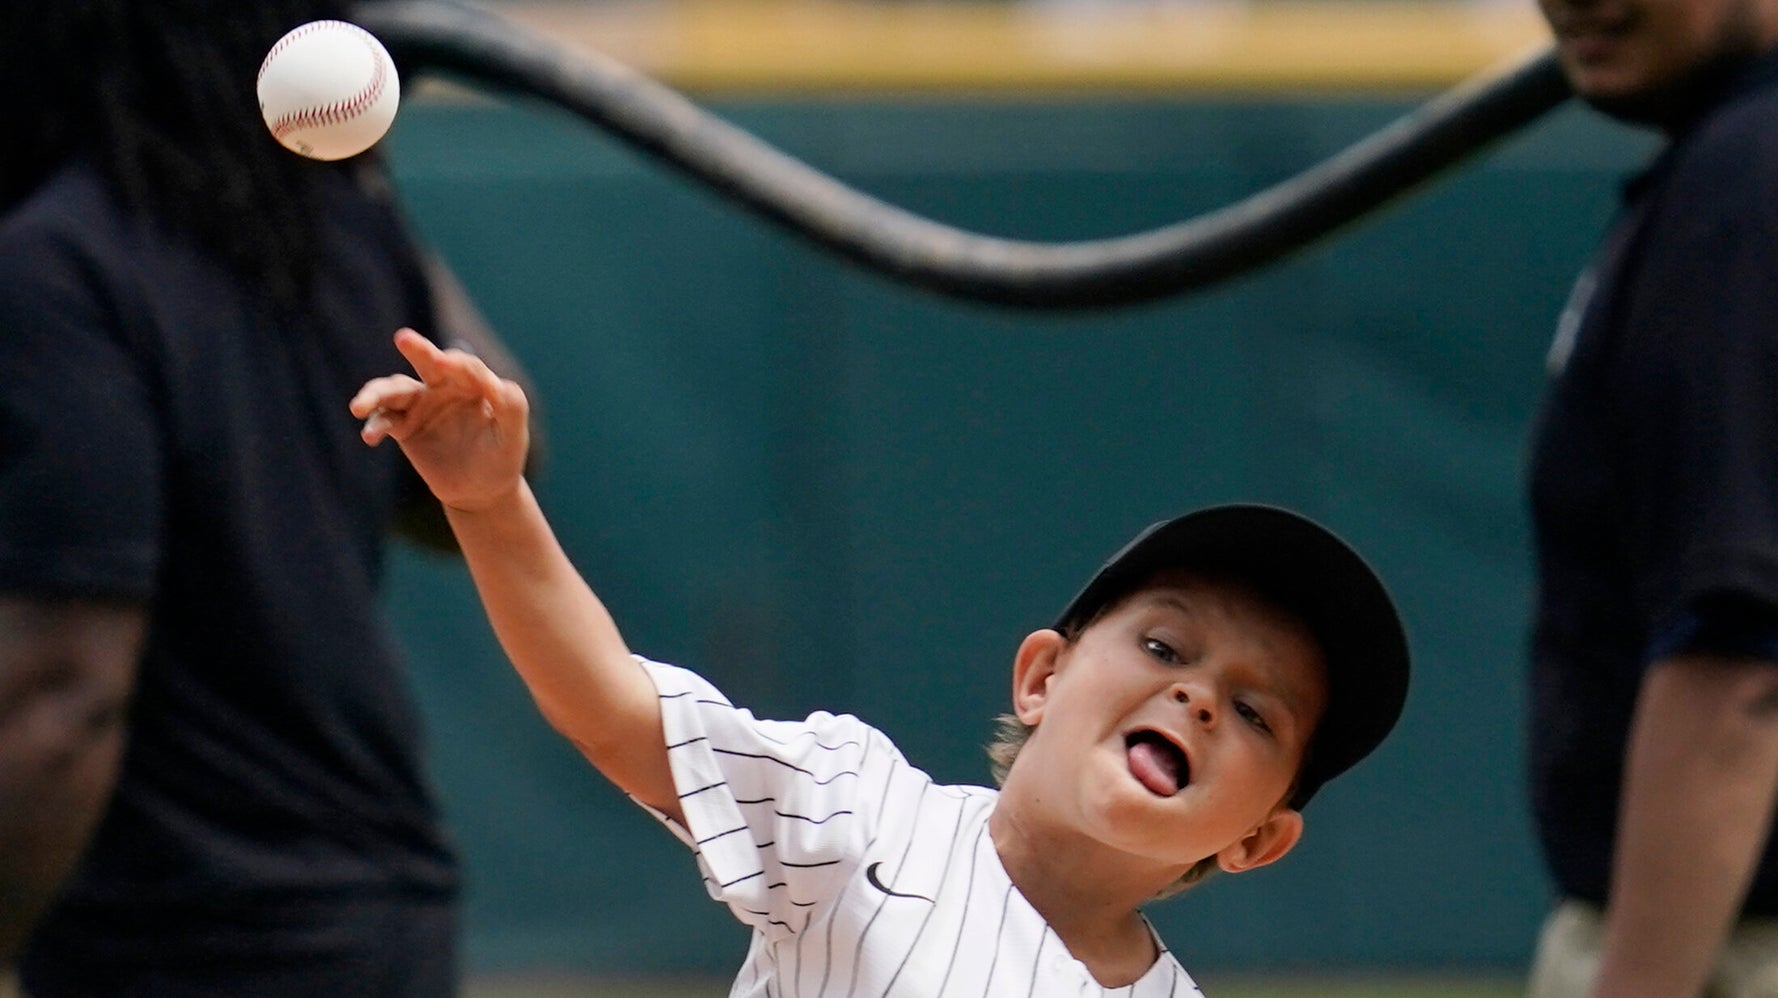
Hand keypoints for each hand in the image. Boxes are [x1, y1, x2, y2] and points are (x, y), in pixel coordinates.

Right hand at [350, 328, 529, 512]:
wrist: (481, 490)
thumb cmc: (502, 456)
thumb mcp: (514, 434)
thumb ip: (512, 407)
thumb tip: (498, 384)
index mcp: (474, 383)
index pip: (466, 367)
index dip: (458, 364)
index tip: (446, 363)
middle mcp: (444, 387)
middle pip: (427, 362)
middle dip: (416, 349)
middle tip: (403, 338)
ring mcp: (421, 405)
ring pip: (394, 390)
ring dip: (375, 394)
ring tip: (358, 406)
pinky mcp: (403, 427)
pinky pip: (384, 420)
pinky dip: (374, 425)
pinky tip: (369, 437)